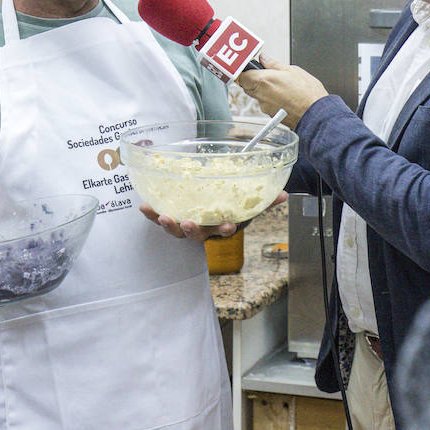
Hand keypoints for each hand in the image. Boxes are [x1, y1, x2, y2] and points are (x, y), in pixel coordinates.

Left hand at [140, 191, 286, 240]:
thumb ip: (266, 199)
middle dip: (192, 230)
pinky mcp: (171, 218)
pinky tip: (145, 206)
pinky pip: (160, 218)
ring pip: (177, 232)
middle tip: (187, 223)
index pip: (226, 230)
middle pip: (197, 235)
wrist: (213, 206)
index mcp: (223, 225)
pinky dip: (152, 214)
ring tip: (163, 216)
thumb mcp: (249, 203)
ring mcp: (187, 226)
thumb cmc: (232, 204)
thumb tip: (284, 194)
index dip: (226, 229)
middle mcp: (204, 229)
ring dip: (169, 225)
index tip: (228, 225)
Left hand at [234, 56, 328, 127]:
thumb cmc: (307, 93)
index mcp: (263, 81)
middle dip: (254, 80)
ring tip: (281, 87)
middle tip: (267, 74)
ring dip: (264, 90)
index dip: (245, 71)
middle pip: (248, 86)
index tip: (249, 67)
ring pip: (258, 96)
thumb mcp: (292, 70)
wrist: (315, 113)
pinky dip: (272, 100)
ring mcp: (265, 107)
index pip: (241, 76)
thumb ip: (274, 64)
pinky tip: (285, 97)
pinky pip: (267, 104)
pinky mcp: (271, 115)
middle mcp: (260, 95)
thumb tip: (264, 59)